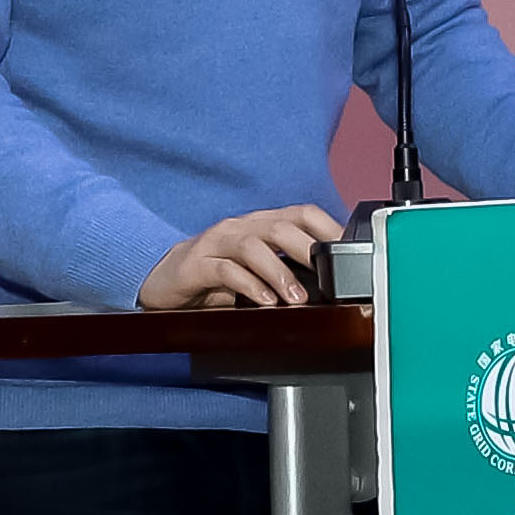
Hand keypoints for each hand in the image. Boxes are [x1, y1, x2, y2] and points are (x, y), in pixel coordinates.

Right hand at [141, 204, 342, 309]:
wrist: (164, 283)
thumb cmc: (216, 276)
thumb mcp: (258, 270)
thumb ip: (288, 269)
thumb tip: (330, 285)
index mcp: (260, 224)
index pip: (301, 213)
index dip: (328, 227)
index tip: (350, 249)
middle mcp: (240, 227)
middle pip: (280, 226)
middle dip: (308, 248)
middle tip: (328, 273)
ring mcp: (216, 243)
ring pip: (252, 245)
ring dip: (279, 271)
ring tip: (296, 297)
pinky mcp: (195, 265)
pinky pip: (225, 270)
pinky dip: (248, 285)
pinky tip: (264, 301)